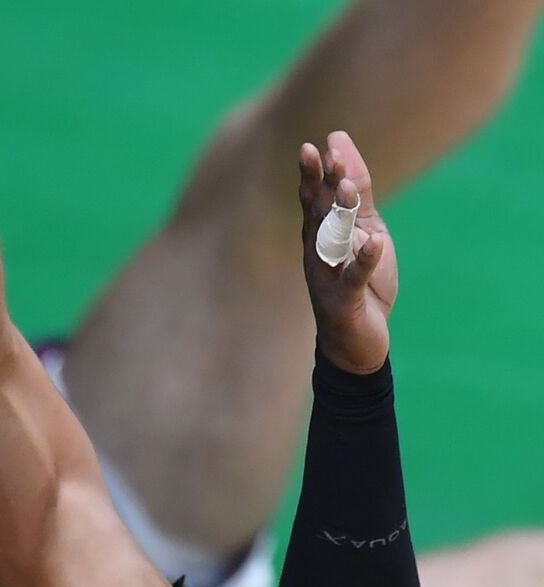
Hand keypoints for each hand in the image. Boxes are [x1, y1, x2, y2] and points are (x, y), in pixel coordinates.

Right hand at [298, 131, 398, 373]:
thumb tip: (340, 143)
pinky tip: (375, 244)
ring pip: (332, 241)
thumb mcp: (366, 230)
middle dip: (321, 185)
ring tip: (347, 189)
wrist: (355, 341)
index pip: (314, 197)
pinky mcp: (345, 299)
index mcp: (321, 233)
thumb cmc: (359, 281)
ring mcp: (328, 275)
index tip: (317, 145)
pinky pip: (354, 278)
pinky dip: (365, 261)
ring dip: (339, 215)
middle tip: (324, 156)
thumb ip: (358, 191)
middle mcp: (318, 251)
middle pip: (318, 213)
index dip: (315, 173)